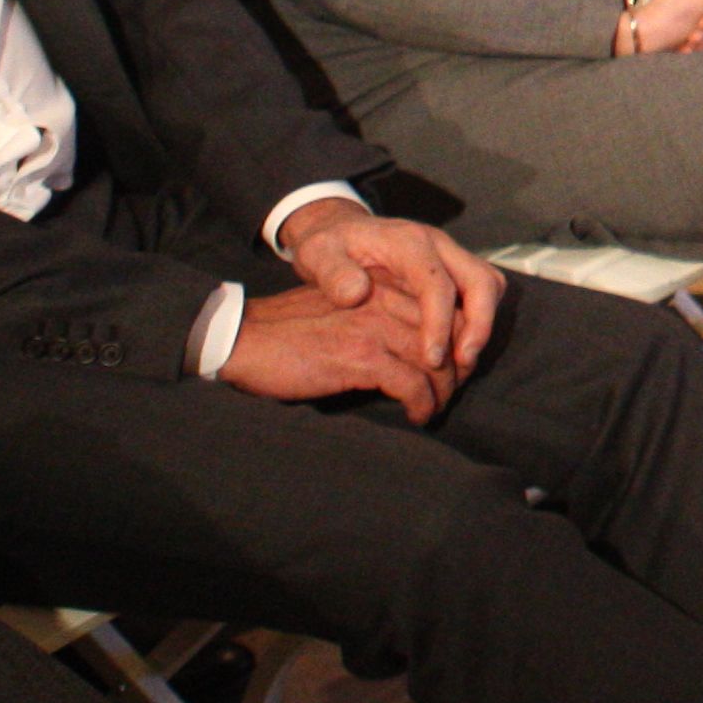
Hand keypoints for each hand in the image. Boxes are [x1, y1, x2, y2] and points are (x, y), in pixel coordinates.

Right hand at [220, 284, 453, 422]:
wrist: (245, 338)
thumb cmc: (292, 331)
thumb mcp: (344, 312)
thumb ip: (380, 317)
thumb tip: (417, 348)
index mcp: (384, 285)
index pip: (445, 310)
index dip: (458, 342)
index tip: (453, 368)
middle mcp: (386, 300)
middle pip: (450, 336)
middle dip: (457, 370)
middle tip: (449, 394)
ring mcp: (376, 328)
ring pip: (438, 363)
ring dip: (443, 393)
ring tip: (434, 409)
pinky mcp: (362, 357)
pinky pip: (413, 385)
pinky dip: (422, 405)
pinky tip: (416, 416)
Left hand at [277, 196, 500, 394]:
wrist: (339, 230)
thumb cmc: (328, 247)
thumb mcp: (316, 254)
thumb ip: (331, 272)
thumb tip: (356, 294)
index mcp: (407, 242)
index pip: (437, 284)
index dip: (439, 324)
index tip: (430, 360)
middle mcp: (438, 244)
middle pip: (481, 280)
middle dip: (479, 324)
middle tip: (463, 364)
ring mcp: (450, 255)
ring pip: (490, 284)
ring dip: (484, 323)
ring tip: (463, 362)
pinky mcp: (453, 268)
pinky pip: (482, 291)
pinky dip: (479, 319)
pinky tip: (457, 348)